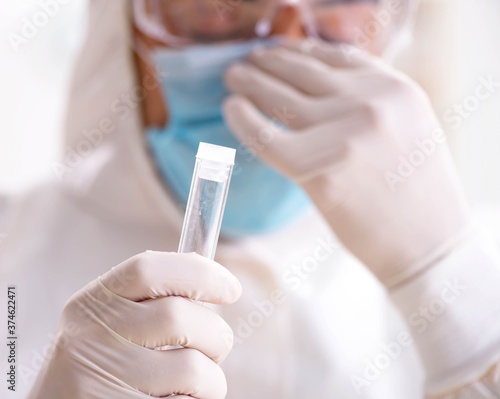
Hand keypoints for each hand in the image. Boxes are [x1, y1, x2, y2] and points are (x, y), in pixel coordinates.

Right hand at [28, 251, 241, 397]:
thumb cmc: (100, 365)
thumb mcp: (108, 323)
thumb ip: (151, 301)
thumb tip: (216, 282)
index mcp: (92, 303)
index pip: (148, 269)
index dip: (200, 273)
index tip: (231, 289)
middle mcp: (90, 336)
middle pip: (179, 317)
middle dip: (215, 334)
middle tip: (215, 347)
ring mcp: (101, 379)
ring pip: (192, 369)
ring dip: (212, 379)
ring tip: (196, 384)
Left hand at [224, 39, 469, 286]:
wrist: (428, 246)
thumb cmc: (416, 194)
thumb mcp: (408, 128)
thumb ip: (370, 100)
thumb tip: (315, 84)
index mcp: (396, 89)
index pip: (333, 56)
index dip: (297, 51)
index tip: (275, 54)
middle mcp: (373, 102)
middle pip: (303, 71)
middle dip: (268, 63)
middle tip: (244, 64)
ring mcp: (346, 134)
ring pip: (281, 97)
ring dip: (250, 82)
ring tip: (233, 77)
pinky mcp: (319, 169)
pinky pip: (267, 135)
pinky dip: (244, 120)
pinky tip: (231, 108)